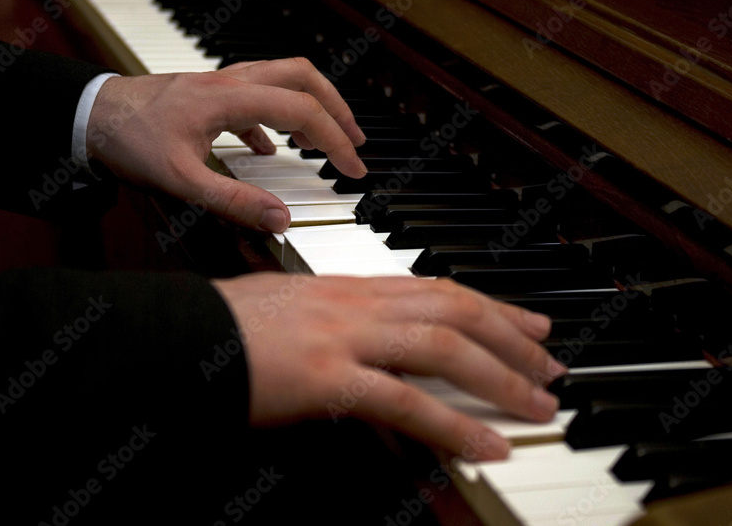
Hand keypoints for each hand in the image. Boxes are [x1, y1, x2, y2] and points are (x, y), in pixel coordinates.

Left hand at [86, 58, 366, 231]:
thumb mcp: (179, 180)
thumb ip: (232, 202)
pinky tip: (269, 148)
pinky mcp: (207, 92)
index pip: (303, 111)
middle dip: (337, 108)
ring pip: (282, 78)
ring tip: (324, 140)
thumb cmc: (127, 140)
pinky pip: (256, 93)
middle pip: (303, 77)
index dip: (336, 140)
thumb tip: (280, 219)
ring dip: (310, 105)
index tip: (353, 170)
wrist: (88, 113)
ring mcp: (219, 81)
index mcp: (230, 98)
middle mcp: (230, 80)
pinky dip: (276, 117)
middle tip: (355, 142)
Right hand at [212, 273, 567, 460]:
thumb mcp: (291, 310)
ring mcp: (344, 336)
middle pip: (455, 309)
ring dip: (502, 377)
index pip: (436, 287)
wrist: (180, 333)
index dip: (490, 305)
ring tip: (540, 404)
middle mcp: (356, 302)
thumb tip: (372, 346)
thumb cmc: (225, 326)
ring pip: (444, 346)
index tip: (527, 322)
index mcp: (347, 286)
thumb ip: (336, 322)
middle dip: (513, 336)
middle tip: (552, 361)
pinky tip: (485, 444)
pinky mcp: (328, 377)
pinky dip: (453, 425)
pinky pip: (406, 402)